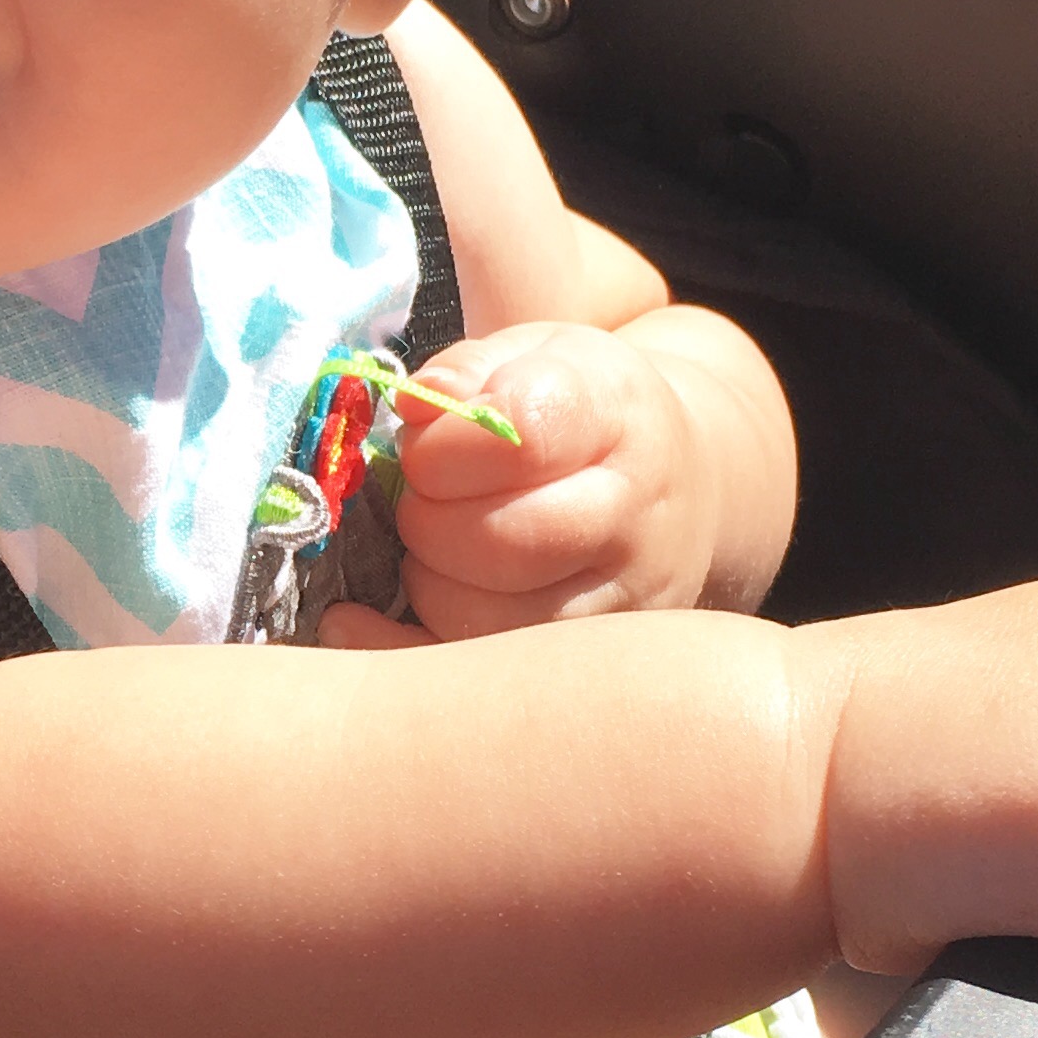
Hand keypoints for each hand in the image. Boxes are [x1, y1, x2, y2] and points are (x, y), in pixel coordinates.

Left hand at [372, 323, 725, 635]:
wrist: (673, 484)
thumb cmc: (577, 412)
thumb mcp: (533, 356)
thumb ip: (466, 373)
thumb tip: (413, 409)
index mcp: (619, 416)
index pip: (522, 434)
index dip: (444, 442)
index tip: (424, 440)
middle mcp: (637, 517)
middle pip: (506, 540)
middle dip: (428, 519)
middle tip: (421, 500)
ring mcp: (625, 602)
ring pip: (491, 620)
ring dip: (430, 582)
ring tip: (436, 548)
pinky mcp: (590, 662)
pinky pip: (480, 681)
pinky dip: (405, 648)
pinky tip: (364, 617)